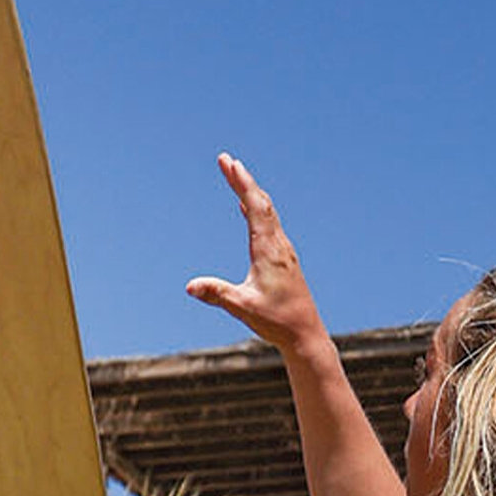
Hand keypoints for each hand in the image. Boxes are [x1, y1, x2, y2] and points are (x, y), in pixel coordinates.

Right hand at [185, 153, 327, 352]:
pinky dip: (257, 210)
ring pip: (267, 212)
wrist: (305, 335)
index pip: (255, 207)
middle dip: (243, 180)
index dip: (241, 183)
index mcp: (269, 250)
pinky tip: (248, 208)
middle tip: (226, 160)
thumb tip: (190, 286)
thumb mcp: (242, 307)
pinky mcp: (285, 260)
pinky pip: (270, 225)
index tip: (228, 162)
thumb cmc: (276, 321)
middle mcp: (279, 245)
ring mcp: (284, 251)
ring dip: (250, 192)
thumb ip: (217, 294)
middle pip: (262, 203)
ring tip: (236, 176)